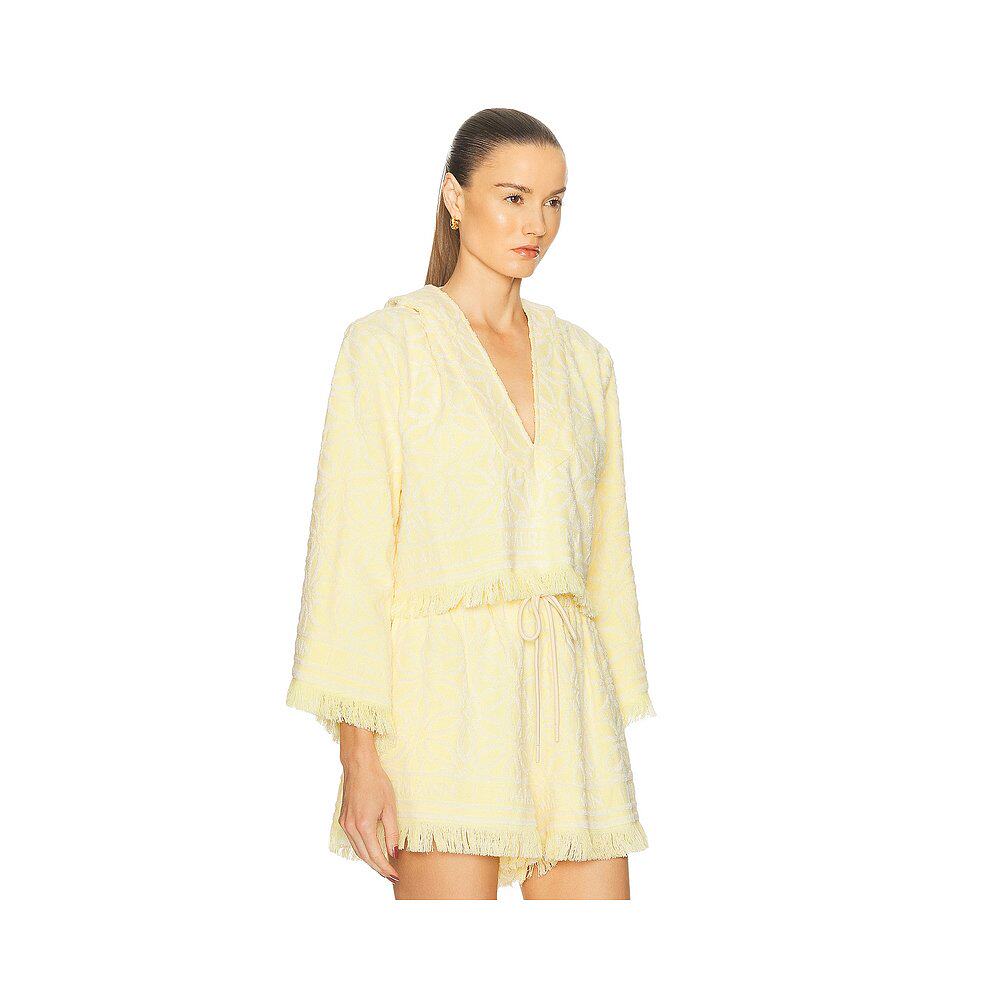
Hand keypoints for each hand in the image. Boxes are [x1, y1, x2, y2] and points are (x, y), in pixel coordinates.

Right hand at [338, 724, 399, 882]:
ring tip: (383, 867)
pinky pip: (353, 841)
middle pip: (364, 856)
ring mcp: (345, 824)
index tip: (395, 875)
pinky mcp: (343, 820)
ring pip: (357, 850)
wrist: (359, 766)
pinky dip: (363, 850)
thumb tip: (393, 852)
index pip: (375, 855)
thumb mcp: (390, 807)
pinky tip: (372, 851)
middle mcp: (351, 827)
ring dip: (370, 861)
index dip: (385, 867)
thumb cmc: (377, 782)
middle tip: (391, 876)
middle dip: (378, 868)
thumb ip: (392, 832)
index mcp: (364, 825)